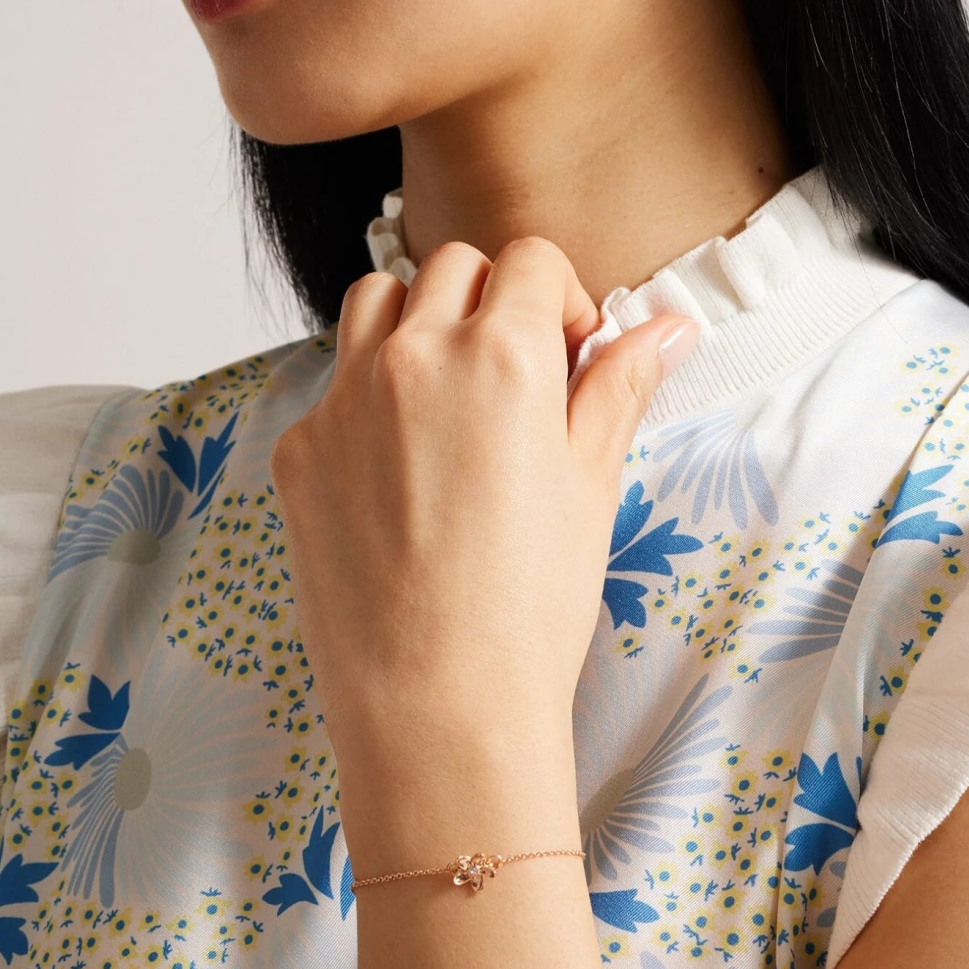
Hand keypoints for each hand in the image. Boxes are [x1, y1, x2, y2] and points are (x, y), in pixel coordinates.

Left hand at [268, 235, 699, 782]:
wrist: (436, 708)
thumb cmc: (529, 607)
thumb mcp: (591, 484)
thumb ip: (619, 387)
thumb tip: (668, 326)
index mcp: (503, 354)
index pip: (529, 259)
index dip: (560, 298)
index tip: (569, 352)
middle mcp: (414, 356)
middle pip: (452, 268)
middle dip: (491, 302)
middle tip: (515, 376)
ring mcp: (343, 399)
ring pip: (377, 300)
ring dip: (418, 321)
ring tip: (450, 398)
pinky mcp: (300, 449)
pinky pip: (334, 384)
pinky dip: (369, 398)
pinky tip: (402, 472)